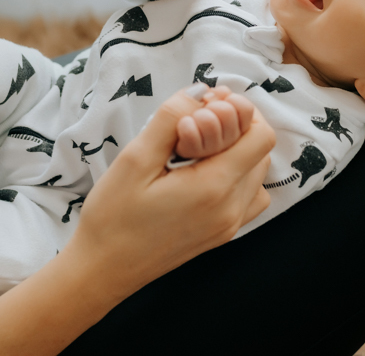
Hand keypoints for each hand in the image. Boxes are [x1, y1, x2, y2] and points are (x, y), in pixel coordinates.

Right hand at [0, 86, 272, 355]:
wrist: (103, 270)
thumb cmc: (113, 216)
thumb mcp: (135, 158)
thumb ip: (171, 119)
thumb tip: (199, 93)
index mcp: (214, 189)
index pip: (260, 136)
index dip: (238, 111)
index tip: (205, 107)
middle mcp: (231, 209)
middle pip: (261, 151)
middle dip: (236, 127)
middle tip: (196, 123)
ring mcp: (230, 225)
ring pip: (257, 172)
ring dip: (236, 150)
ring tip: (196, 147)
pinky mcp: (222, 234)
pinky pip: (248, 195)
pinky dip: (235, 175)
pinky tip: (202, 172)